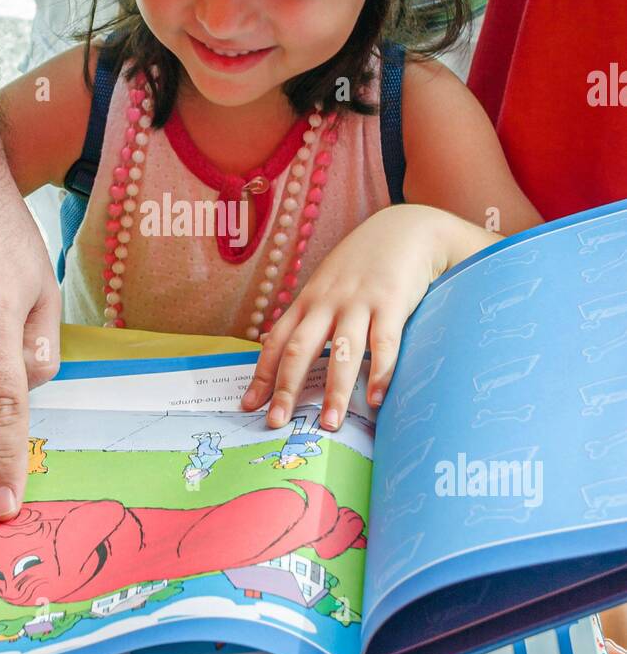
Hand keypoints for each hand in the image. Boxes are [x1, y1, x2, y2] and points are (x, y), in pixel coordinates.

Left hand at [241, 205, 492, 430]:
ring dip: (335, 390)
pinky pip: (385, 343)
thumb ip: (306, 316)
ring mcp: (359, 302)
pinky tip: (376, 398)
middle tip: (276, 422)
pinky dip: (380, 372)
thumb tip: (272, 346)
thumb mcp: (327, 284)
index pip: (277, 342)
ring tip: (330, 424)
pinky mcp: (392, 302)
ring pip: (342, 352)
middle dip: (287, 388)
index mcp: (309, 301)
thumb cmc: (363, 263)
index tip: (248, 405)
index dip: (261, 374)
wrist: (405, 229)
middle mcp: (328, 303)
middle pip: (301, 349)